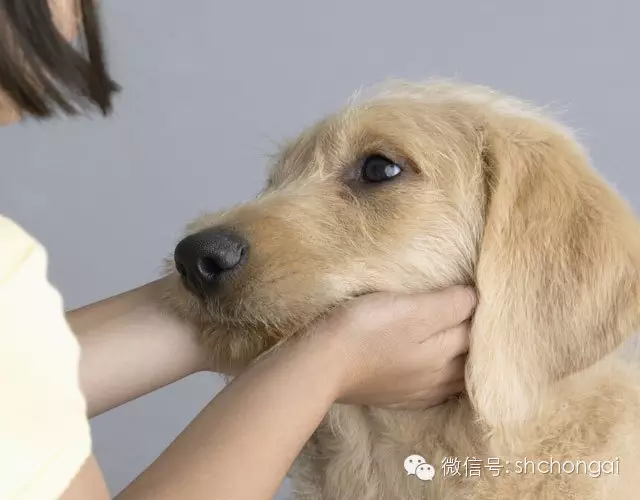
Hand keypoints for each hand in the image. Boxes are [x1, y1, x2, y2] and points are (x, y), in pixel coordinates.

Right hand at [309, 287, 475, 408]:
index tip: (476, 290)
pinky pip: (433, 390)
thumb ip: (449, 305)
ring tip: (462, 342)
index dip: (478, 308)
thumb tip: (476, 299)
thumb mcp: (411, 308)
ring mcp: (418, 392)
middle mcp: (438, 378)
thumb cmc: (366, 330)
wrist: (322, 365)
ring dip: (462, 360)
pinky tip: (437, 372)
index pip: (475, 328)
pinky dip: (442, 378)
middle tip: (473, 313)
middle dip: (475, 337)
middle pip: (470, 357)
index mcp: (445, 353)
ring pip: (454, 376)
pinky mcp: (397, 398)